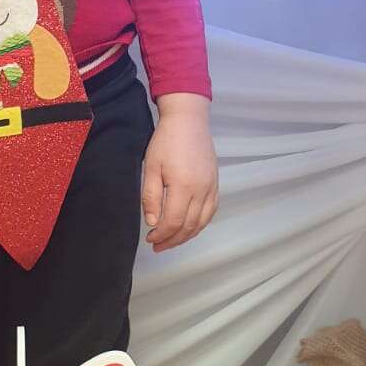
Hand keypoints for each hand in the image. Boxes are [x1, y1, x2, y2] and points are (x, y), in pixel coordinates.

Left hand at [141, 94, 217, 253]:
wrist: (189, 120)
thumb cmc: (166, 141)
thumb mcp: (152, 167)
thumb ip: (151, 197)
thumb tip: (153, 222)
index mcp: (183, 187)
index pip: (173, 222)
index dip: (162, 235)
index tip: (150, 238)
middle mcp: (201, 191)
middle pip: (189, 226)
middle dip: (173, 240)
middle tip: (158, 245)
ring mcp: (211, 187)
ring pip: (202, 222)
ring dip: (187, 235)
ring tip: (172, 241)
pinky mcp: (216, 183)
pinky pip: (211, 211)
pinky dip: (200, 224)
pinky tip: (190, 227)